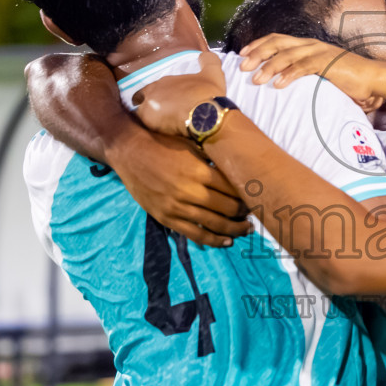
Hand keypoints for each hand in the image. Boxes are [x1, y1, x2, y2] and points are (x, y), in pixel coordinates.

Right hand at [107, 124, 249, 247]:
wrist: (129, 150)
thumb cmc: (162, 143)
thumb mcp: (190, 145)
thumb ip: (211, 158)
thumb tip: (235, 166)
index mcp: (200, 172)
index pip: (233, 189)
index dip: (247, 196)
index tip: (255, 198)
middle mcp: (190, 191)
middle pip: (227, 208)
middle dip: (244, 214)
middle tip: (253, 215)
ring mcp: (177, 207)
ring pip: (214, 225)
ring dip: (234, 230)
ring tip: (246, 230)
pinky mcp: (167, 217)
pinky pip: (194, 233)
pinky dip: (212, 240)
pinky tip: (226, 242)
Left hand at [134, 53, 227, 138]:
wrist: (206, 116)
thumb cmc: (208, 95)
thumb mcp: (213, 73)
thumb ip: (208, 61)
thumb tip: (203, 55)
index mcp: (165, 80)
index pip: (158, 88)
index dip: (166, 96)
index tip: (175, 104)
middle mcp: (153, 90)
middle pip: (148, 98)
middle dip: (156, 105)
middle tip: (168, 115)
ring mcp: (148, 105)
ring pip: (144, 111)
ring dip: (151, 116)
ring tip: (164, 125)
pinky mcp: (147, 120)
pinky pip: (143, 123)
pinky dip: (150, 126)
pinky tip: (161, 131)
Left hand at [238, 34, 379, 101]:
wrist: (371, 79)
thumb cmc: (345, 79)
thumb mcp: (319, 73)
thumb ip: (302, 74)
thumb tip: (281, 83)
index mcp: (307, 45)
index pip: (277, 39)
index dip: (258, 44)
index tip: (241, 54)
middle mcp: (310, 45)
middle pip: (277, 43)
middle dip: (257, 54)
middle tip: (242, 67)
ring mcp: (319, 52)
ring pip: (286, 56)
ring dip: (269, 67)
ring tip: (256, 80)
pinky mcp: (327, 63)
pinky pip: (303, 68)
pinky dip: (288, 75)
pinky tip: (277, 85)